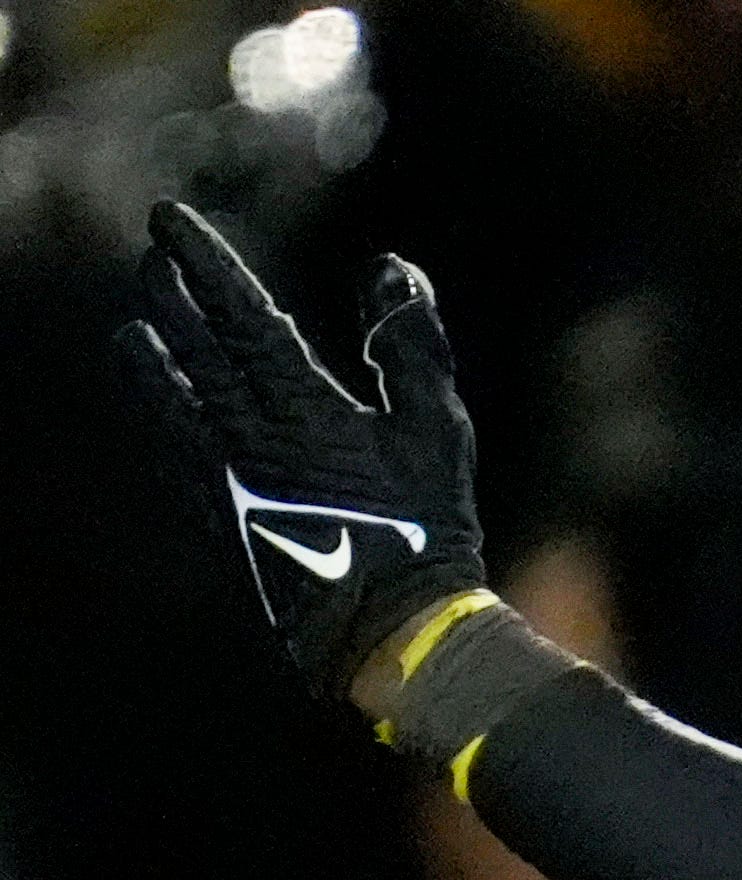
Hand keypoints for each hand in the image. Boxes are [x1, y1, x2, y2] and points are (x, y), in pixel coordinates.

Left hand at [120, 201, 487, 696]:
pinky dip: (163, 417)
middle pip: (191, 346)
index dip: (201, 261)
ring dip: (150, 357)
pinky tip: (161, 412)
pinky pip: (176, 452)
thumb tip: (391, 268)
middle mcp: (246, 433)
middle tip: (154, 260)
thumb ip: (412, 345)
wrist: (388, 628)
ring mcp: (225, 479)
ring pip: (168, 399)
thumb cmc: (425, 529)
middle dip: (168, 295)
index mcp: (300, 404)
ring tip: (133, 331)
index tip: (168, 219)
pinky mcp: (221, 518)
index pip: (237, 312)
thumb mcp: (439, 430)